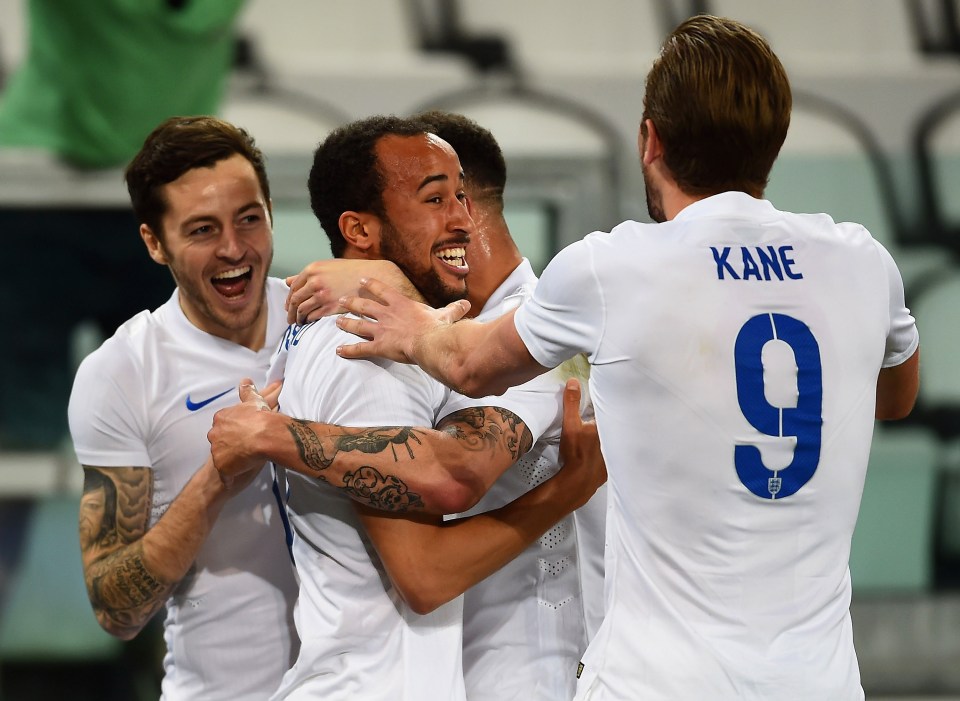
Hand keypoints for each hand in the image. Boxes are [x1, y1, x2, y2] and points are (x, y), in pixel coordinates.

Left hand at [208, 379, 276, 484]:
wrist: (265, 435)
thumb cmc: (260, 417)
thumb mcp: (254, 400)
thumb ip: (247, 392)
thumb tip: (245, 382)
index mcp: (221, 418)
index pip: (223, 425)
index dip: (234, 430)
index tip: (243, 432)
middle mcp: (215, 434)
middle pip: (219, 441)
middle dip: (230, 444)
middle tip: (245, 446)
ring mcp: (217, 451)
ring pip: (222, 457)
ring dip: (231, 459)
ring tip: (246, 460)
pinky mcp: (222, 466)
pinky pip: (225, 473)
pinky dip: (231, 474)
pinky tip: (239, 473)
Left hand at [285, 259, 410, 324]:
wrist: (373, 277)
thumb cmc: (351, 271)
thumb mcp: (327, 267)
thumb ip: (307, 275)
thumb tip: (288, 281)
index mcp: (312, 269)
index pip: (293, 287)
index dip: (289, 298)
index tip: (289, 306)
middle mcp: (315, 281)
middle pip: (295, 300)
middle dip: (290, 311)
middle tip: (290, 318)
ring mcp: (322, 295)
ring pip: (302, 310)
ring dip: (298, 318)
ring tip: (299, 323)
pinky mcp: (331, 307)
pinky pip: (313, 316)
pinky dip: (309, 321)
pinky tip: (310, 323)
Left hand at [336, 277, 470, 362]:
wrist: (431, 342)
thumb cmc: (438, 328)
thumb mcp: (445, 315)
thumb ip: (453, 309)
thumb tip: (466, 304)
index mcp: (401, 304)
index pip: (382, 290)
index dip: (371, 285)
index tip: (361, 281)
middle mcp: (387, 314)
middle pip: (364, 306)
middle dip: (352, 303)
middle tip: (342, 300)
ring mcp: (381, 330)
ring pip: (358, 325)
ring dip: (346, 323)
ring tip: (336, 321)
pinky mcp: (379, 346)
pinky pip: (361, 348)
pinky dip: (349, 350)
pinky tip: (339, 351)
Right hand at [556, 378, 605, 505]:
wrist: (578, 480)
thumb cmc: (576, 452)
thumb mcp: (570, 424)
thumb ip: (571, 403)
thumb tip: (573, 382)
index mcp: (605, 427)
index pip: (611, 411)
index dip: (610, 405)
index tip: (611, 398)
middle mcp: (614, 439)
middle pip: (615, 426)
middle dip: (614, 420)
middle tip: (614, 413)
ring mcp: (615, 454)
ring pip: (617, 441)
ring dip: (615, 437)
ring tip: (616, 432)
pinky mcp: (612, 466)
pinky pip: (615, 456)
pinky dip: (614, 452)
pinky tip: (607, 451)